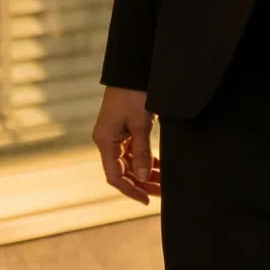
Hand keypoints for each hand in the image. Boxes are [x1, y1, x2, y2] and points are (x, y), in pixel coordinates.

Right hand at [93, 87, 159, 204]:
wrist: (133, 68)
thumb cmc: (134, 94)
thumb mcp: (140, 124)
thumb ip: (142, 153)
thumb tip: (143, 178)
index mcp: (105, 141)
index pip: (115, 176)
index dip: (130, 190)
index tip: (147, 200)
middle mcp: (107, 140)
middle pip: (123, 171)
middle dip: (142, 183)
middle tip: (162, 193)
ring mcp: (115, 135)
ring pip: (130, 162)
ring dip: (145, 172)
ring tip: (164, 182)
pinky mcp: (124, 128)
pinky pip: (134, 151)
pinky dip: (146, 159)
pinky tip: (160, 167)